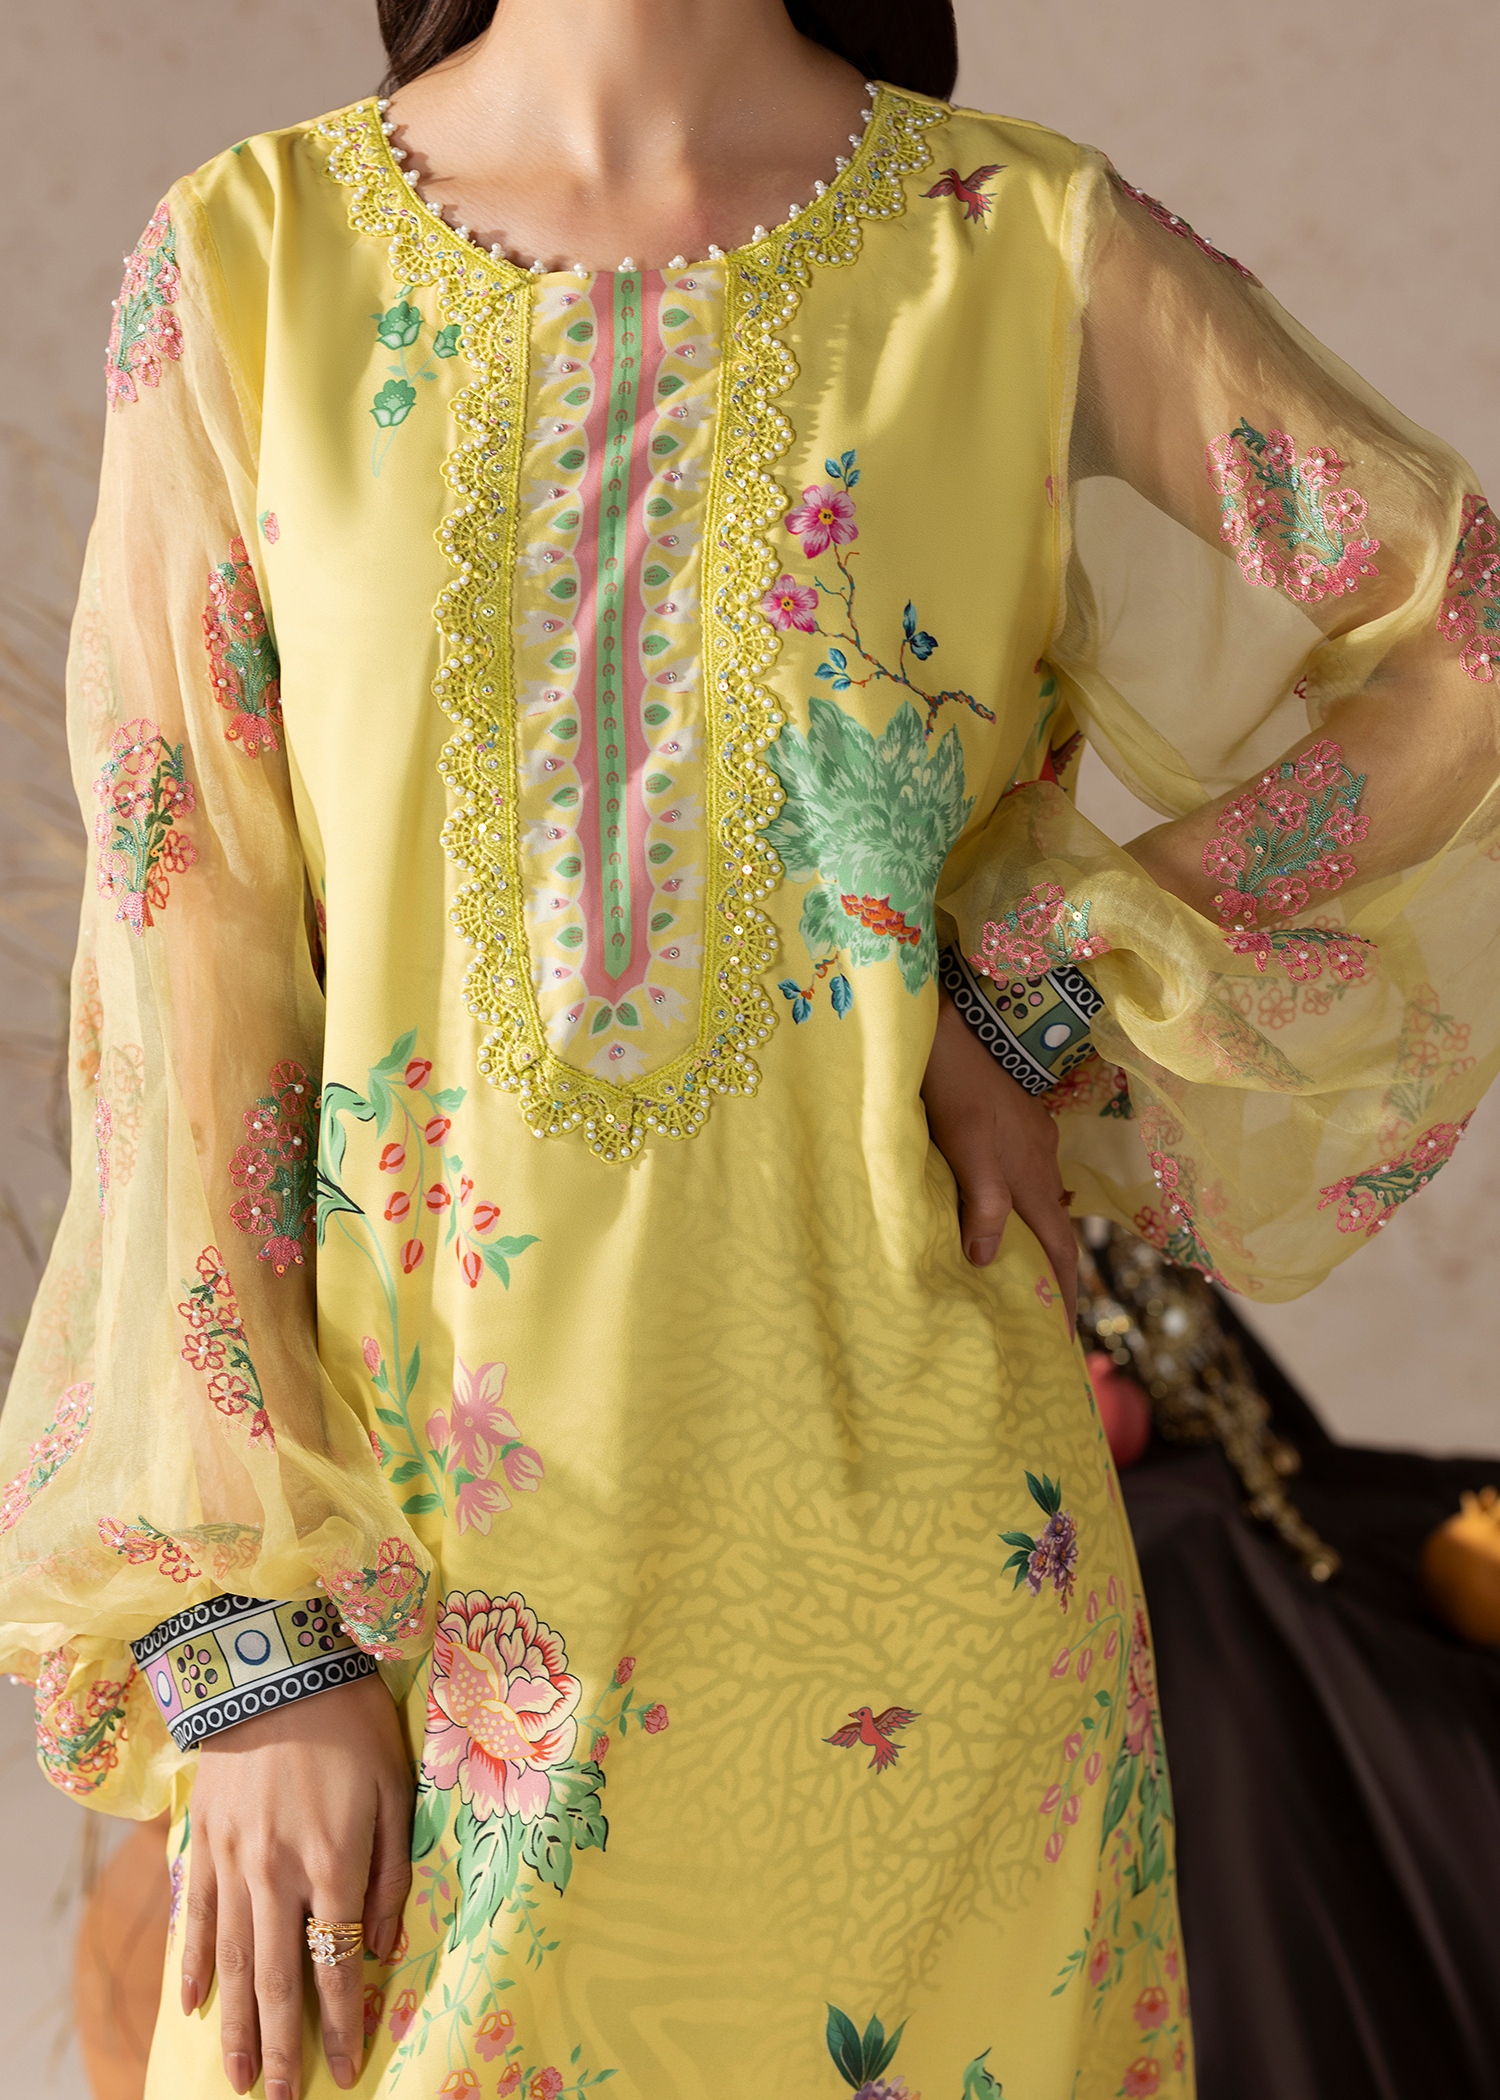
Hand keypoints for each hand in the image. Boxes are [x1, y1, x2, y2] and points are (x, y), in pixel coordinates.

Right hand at [181, 1670, 413, 2098]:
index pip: (337, 1965)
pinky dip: (194, 1965)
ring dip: (234, 2026)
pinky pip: (194, 1918)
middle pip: (277, 1980)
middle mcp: (277, 1875)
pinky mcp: (204, 1843)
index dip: (343, 2024)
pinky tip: (194, 2004)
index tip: (345, 2070)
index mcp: (335, 1862)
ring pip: (232, 1963)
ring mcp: (232, 1863)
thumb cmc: (352, 1722)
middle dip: (280, 2049)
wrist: (274, 1667)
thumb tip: (384, 1948)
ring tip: (235, 2079)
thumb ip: (393, 1873)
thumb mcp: (397, 1788)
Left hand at [921, 987, 1078, 1329]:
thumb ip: (983, 1202)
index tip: (1063, 1340)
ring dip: (1037, 1240)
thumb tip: (987, 1260)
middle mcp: (1042, 1167)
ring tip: (1020, 1269)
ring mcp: (1033, 1143)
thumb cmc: (956, 1088)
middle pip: (1056, 1235)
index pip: (1059, 1255)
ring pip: (1041, 1204)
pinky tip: (999, 1203)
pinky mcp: (1020, 1123)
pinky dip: (1020, 1205)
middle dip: (1054, 1278)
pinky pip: (1027, 1177)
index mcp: (1032, 1181)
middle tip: (1043, 1317)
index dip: (1063, 1297)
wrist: (959, 1026)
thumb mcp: (966, 1148)